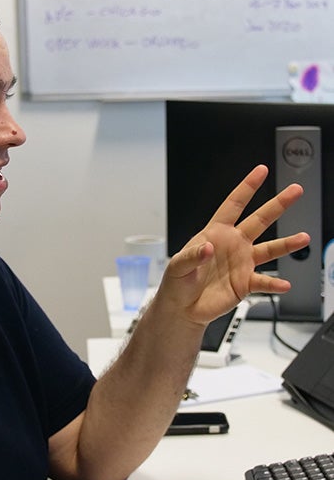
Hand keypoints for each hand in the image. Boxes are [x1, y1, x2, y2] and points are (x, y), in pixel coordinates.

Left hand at [160, 164, 308, 325]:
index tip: (261, 171)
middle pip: (259, 220)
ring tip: (303, 238)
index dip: (247, 187)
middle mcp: (233, 244)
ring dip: (287, 244)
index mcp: (216, 233)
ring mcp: (241, 263)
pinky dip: (274, 284)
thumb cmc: (177, 283)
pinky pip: (264, 282)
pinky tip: (284, 284)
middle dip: (278, 204)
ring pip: (269, 249)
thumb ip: (192, 256)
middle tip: (295, 191)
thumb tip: (207, 248)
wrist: (182, 308)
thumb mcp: (178, 266)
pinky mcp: (245, 283)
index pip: (233, 205)